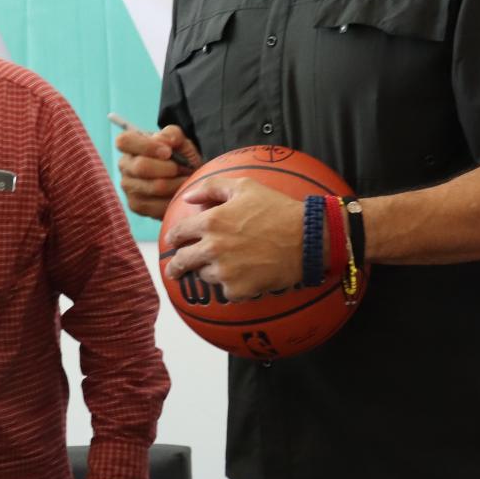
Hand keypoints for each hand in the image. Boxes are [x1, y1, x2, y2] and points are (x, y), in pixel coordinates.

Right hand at [116, 124, 198, 219]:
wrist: (184, 178)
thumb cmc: (178, 155)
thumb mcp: (179, 141)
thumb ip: (172, 135)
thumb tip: (165, 140)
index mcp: (129, 144)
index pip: (124, 141)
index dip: (147, 147)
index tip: (168, 152)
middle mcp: (124, 165)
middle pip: (141, 167)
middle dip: (169, 168)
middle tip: (183, 169)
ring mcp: (127, 187)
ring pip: (154, 187)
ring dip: (176, 184)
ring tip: (187, 180)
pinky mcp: (135, 205)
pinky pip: (157, 205)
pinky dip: (174, 199)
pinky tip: (181, 193)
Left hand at [160, 176, 302, 301]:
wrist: (307, 238)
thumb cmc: (278, 208)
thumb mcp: (245, 187)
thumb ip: (212, 187)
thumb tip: (188, 197)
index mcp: (211, 221)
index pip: (178, 233)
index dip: (173, 238)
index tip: (174, 242)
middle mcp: (212, 247)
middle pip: (181, 262)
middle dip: (175, 267)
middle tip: (175, 270)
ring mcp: (224, 271)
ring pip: (204, 276)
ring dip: (209, 272)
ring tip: (223, 268)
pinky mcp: (238, 290)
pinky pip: (226, 291)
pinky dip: (232, 286)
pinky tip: (244, 278)